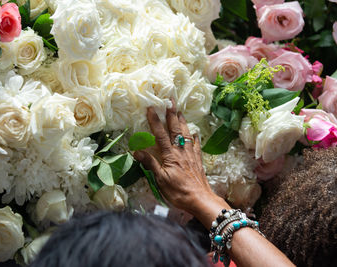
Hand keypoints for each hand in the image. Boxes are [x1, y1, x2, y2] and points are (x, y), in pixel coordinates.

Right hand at [133, 100, 219, 214]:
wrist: (200, 200)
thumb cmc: (178, 192)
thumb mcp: (160, 180)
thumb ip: (150, 164)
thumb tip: (136, 151)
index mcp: (170, 155)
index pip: (161, 134)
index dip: (155, 121)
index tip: (151, 108)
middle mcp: (181, 152)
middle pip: (176, 129)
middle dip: (172, 114)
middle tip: (171, 101)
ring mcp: (191, 155)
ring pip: (186, 134)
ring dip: (183, 122)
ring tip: (180, 111)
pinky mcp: (198, 161)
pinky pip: (196, 146)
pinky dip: (195, 138)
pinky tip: (195, 134)